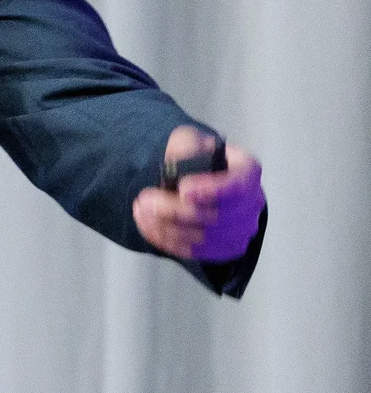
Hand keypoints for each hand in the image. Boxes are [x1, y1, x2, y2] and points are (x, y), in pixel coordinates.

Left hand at [132, 125, 264, 263]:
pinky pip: (198, 252)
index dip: (214, 190)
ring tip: (141, 210)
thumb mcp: (188, 140)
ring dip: (166, 227)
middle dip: (174, 210)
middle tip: (144, 199)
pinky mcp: (228, 247)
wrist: (195, 180)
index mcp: (247, 170)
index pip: (239, 184)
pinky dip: (168, 240)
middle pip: (217, 216)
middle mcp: (252, 201)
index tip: (184, 190)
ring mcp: (243, 228)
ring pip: (205, 238)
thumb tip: (180, 160)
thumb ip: (184, 146)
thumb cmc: (195, 159)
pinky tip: (149, 226)